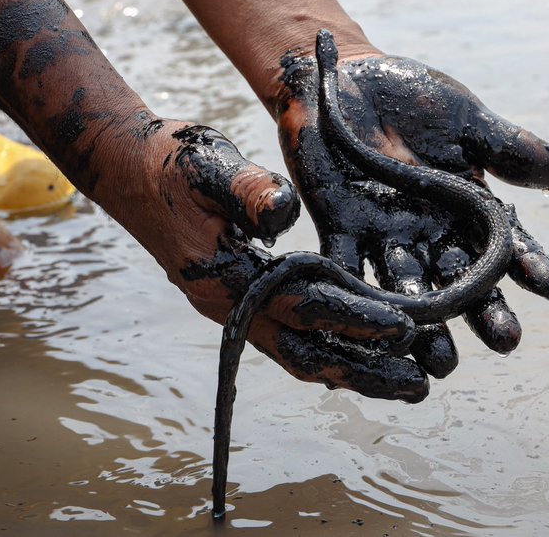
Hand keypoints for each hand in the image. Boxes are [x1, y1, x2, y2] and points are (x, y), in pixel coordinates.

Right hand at [100, 120, 428, 401]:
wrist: (129, 169)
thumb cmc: (171, 161)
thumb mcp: (208, 163)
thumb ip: (247, 187)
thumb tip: (284, 211)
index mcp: (226, 276)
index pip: (303, 306)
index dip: (355, 318)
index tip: (406, 326)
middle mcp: (230, 305)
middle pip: (305, 352)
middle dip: (362, 370)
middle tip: (419, 385)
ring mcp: (233, 306)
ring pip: (299, 350)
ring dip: (351, 368)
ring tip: (406, 382)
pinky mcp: (239, 296)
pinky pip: (289, 334)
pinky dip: (329, 348)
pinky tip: (363, 352)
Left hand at [274, 49, 548, 376]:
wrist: (343, 77)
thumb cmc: (411, 96)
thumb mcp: (465, 119)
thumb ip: (506, 146)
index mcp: (468, 208)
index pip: (506, 244)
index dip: (528, 264)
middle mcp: (431, 232)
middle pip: (462, 279)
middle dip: (483, 311)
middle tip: (506, 341)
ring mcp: (385, 233)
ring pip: (408, 287)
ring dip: (424, 323)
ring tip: (441, 361)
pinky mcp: (339, 226)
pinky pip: (344, 264)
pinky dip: (351, 292)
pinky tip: (363, 324)